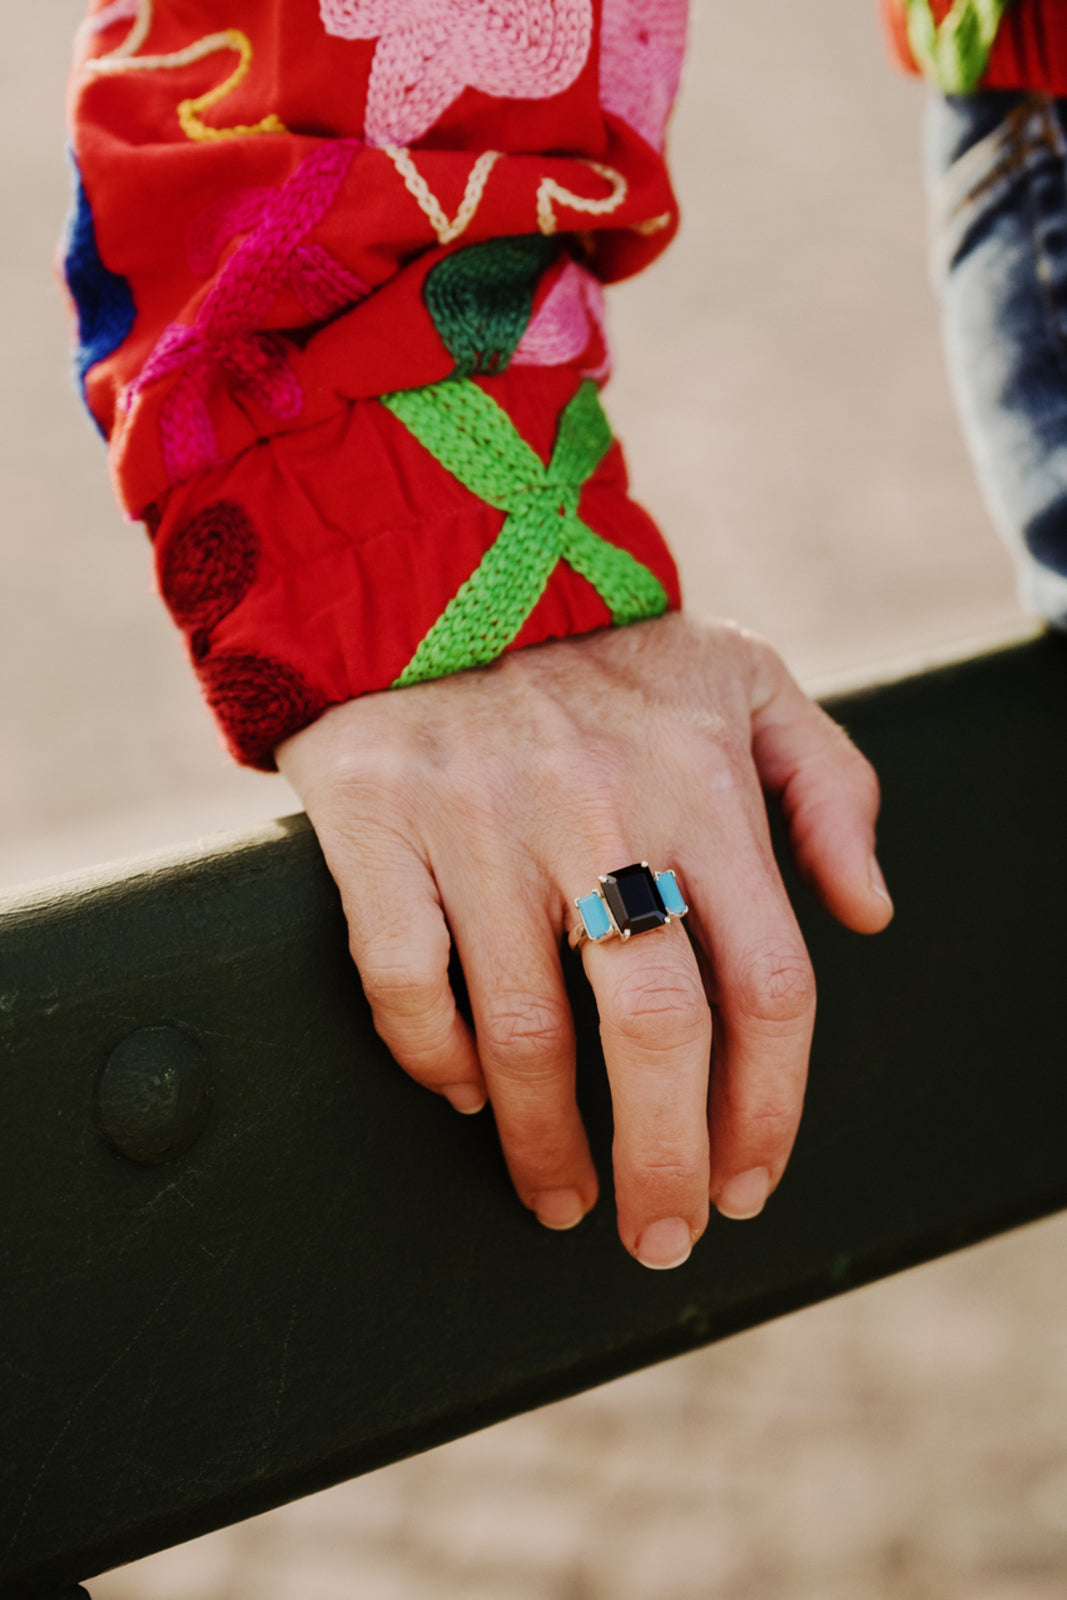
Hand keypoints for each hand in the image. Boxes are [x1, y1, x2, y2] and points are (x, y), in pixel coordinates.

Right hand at [276, 613, 891, 1267]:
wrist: (429, 563)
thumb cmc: (602, 644)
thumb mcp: (744, 678)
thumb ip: (828, 785)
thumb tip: (867, 913)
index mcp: (700, 781)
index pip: (766, 984)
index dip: (769, 1107)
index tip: (748, 1182)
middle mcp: (598, 805)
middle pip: (656, 1029)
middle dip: (665, 1160)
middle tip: (657, 1234)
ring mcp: (481, 816)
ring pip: (525, 1029)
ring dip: (546, 1142)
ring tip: (561, 1195)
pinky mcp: (375, 818)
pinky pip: (405, 977)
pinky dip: (435, 1058)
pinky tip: (464, 1094)